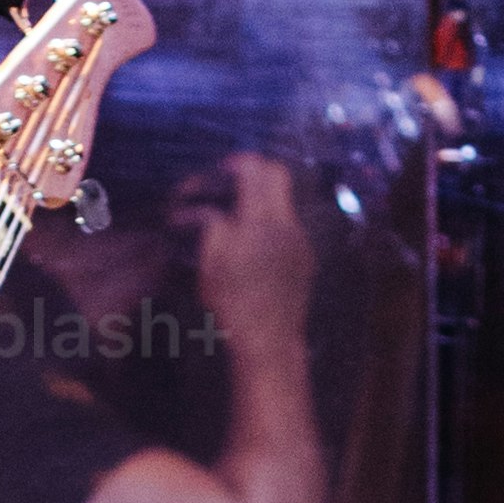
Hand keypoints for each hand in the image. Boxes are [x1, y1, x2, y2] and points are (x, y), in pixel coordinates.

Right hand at [185, 150, 312, 344]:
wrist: (269, 339)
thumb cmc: (232, 304)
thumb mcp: (210, 265)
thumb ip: (209, 227)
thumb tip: (198, 208)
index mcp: (259, 222)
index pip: (255, 171)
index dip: (236, 163)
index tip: (220, 170)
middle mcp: (285, 224)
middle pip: (278, 174)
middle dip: (254, 171)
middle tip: (231, 183)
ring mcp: (299, 239)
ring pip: (285, 199)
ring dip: (262, 197)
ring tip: (238, 213)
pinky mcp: (304, 254)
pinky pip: (289, 223)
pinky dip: (270, 220)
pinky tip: (254, 241)